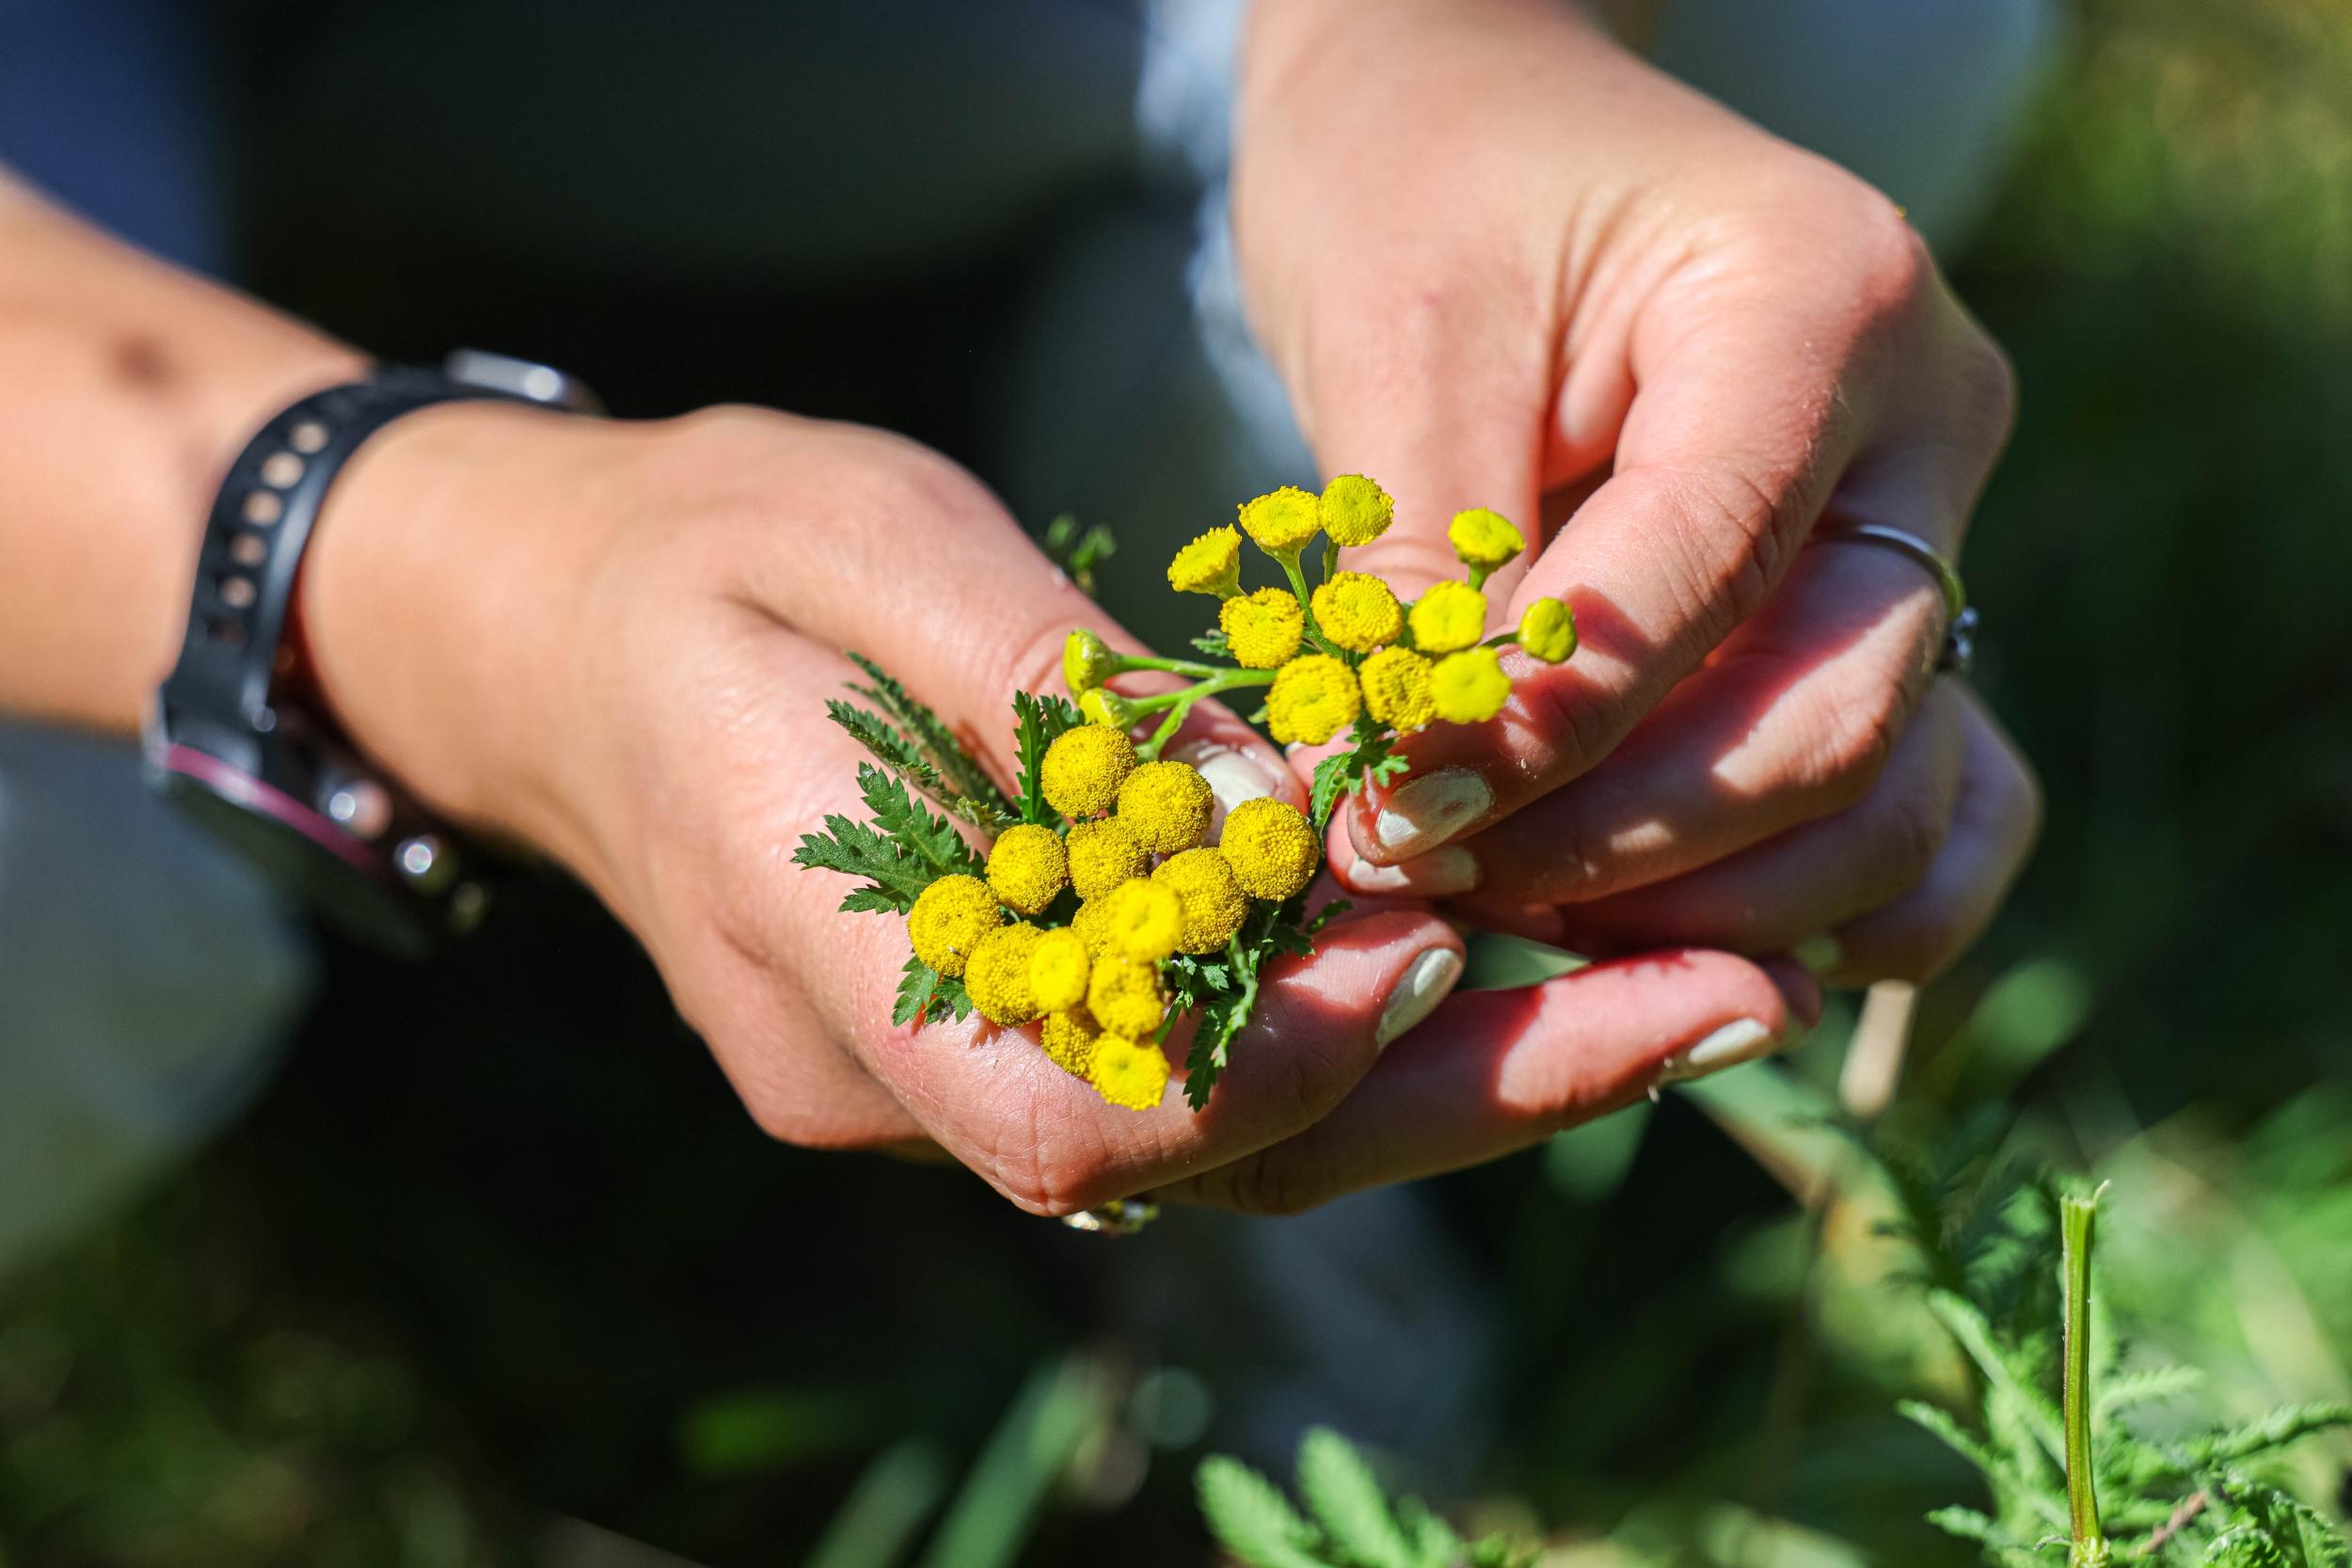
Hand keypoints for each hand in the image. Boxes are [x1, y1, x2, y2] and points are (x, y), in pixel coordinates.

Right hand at [297, 402, 1814, 1212]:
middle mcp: (891, 1072)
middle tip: (1712, 1000)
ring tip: (1687, 982)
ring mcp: (938, 1074)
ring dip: (1455, 1068)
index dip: (1274, 1063)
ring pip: (1232, 1136)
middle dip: (1468, 1089)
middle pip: (1212, 1156)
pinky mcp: (987, 1036)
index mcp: (826, 956)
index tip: (1437, 955)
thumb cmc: (699, 552)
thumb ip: (1067, 695)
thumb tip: (1292, 808)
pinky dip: (1356, 1023)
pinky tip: (1515, 947)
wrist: (548, 631)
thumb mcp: (873, 540)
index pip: (1078, 1115)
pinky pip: (1198, 1066)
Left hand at [1237, 0, 2037, 985]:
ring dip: (1701, 902)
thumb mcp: (1395, 343)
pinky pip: (1934, 813)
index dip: (1549, 731)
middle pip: (1833, 722)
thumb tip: (1401, 800)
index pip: (1712, 575)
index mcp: (1821, 304)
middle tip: (1427, 872)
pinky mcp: (1880, 624)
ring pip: (1890, 801)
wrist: (1468, 117)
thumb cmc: (1421, 184)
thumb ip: (1424, 576)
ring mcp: (1924, 534)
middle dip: (1621, 840)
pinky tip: (1668, 941)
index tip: (1388, 814)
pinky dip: (1822, 907)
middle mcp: (1921, 429)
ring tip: (1502, 903)